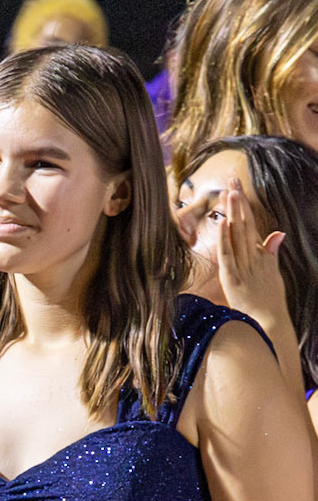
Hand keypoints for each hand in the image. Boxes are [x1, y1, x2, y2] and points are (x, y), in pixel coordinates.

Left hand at [216, 180, 286, 331]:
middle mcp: (253, 256)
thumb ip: (272, 252)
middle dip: (238, 201)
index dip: (243, 206)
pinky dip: (225, 239)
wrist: (270, 321)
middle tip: (232, 179)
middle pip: (244, 223)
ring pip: (237, 235)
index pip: (250, 224)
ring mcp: (244, 266)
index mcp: (260, 253)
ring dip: (233, 213)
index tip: (237, 189)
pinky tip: (223, 223)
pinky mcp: (234, 279)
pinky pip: (228, 255)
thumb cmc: (270, 300)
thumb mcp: (273, 273)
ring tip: (229, 192)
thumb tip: (278, 234)